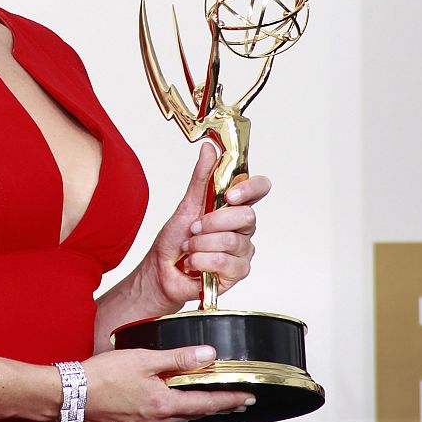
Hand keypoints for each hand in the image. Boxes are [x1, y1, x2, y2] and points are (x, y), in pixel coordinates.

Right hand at [83, 345, 253, 421]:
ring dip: (193, 404)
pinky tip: (169, 396)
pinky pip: (161, 414)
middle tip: (235, 400)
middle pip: (194, 411)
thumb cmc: (103, 376)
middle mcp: (157, 419)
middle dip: (216, 404)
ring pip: (177, 414)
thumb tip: (207, 354)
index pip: (206, 402)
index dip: (228, 399)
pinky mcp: (133, 421)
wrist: (71, 393)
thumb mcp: (144, 359)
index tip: (246, 397)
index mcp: (164, 404)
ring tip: (207, 396)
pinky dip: (172, 405)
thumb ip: (178, 357)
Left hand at [144, 143, 270, 311]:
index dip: (250, 188)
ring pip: (232, 241)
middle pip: (247, 216)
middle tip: (193, 227)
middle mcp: (243, 228)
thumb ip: (201, 178)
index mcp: (233, 207)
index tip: (229, 195)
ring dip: (201, 244)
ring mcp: (243, 250)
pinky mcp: (238, 272)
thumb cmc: (176, 238)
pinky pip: (225, 262)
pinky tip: (192, 262)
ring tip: (188, 248)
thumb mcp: (186, 204)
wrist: (163, 270)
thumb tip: (209, 149)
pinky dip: (202, 261)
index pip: (259, 189)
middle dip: (213, 222)